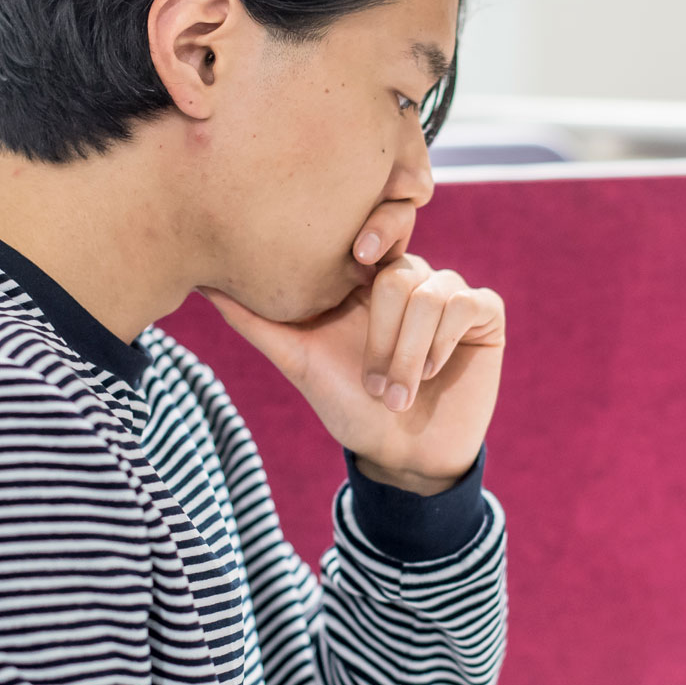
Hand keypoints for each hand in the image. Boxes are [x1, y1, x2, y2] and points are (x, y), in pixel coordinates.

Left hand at [201, 247, 503, 495]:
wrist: (399, 455)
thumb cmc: (348, 406)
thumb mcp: (296, 360)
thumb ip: (255, 320)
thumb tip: (202, 283)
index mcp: (368, 278)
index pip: (374, 229)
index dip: (374, 230)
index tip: (359, 255)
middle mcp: (410, 277)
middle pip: (399, 275)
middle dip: (384, 339)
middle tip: (375, 385)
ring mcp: (450, 293)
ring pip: (434, 294)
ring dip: (411, 355)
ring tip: (399, 394)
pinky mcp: (484, 314)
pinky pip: (467, 305)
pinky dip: (442, 345)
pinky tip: (433, 374)